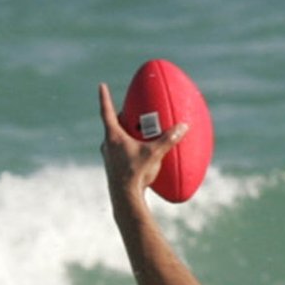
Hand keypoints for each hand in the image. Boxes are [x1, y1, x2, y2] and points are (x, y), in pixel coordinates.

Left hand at [98, 82, 186, 204]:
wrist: (125, 198)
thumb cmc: (136, 173)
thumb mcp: (154, 154)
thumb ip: (168, 139)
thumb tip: (183, 126)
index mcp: (113, 136)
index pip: (106, 111)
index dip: (104, 97)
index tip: (101, 85)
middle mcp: (107, 145)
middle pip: (111, 126)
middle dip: (119, 119)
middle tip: (126, 113)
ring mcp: (108, 158)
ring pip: (114, 142)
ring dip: (122, 136)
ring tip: (133, 135)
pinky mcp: (113, 170)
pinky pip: (119, 155)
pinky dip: (127, 151)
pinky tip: (137, 157)